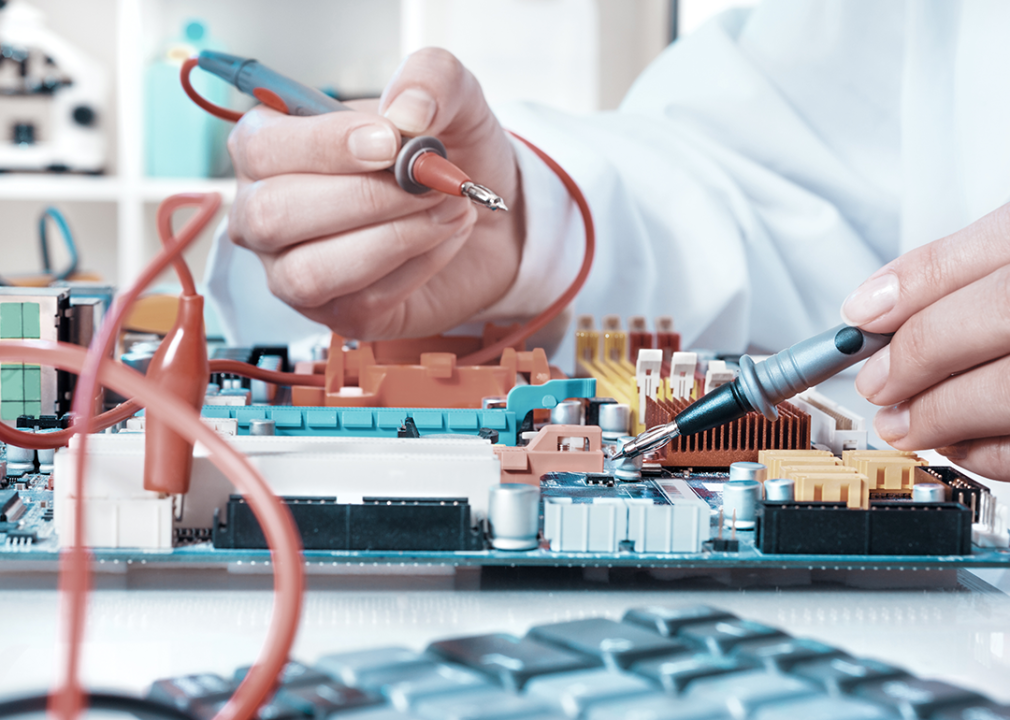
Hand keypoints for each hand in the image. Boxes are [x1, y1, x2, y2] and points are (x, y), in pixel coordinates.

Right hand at [227, 48, 524, 339]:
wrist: (491, 218)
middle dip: (363, 198)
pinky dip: (417, 266)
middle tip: (430, 182)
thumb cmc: (448, 157)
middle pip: (272, 215)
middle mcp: (266, 214)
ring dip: (393, 238)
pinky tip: (445, 237)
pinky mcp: (338, 314)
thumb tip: (407, 111)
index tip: (391, 141)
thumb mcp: (452, 100)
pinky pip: (360, 301)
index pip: (260, 147)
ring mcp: (294, 272)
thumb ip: (431, 78)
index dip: (324, 146)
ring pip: (309, 272)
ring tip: (449, 209)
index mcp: (269, 148)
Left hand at [841, 203, 1009, 479]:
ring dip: (946, 414)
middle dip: (919, 357)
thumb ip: (973, 264)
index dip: (913, 288)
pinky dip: (995, 452)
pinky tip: (962, 445)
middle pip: (1001, 319)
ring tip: (903, 424)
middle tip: (877, 382)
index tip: (862, 317)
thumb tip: (879, 303)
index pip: (988, 251)